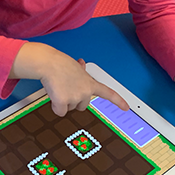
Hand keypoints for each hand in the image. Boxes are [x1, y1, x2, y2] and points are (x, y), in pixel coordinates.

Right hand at [10, 43, 128, 116]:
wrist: (48, 63)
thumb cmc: (59, 62)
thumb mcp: (75, 66)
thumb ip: (80, 71)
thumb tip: (81, 65)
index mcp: (90, 83)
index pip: (108, 93)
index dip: (118, 101)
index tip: (126, 108)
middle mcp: (85, 92)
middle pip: (82, 106)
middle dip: (73, 100)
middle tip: (65, 87)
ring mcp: (75, 98)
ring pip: (69, 109)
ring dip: (63, 101)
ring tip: (58, 87)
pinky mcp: (63, 103)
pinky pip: (59, 112)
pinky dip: (55, 105)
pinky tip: (53, 94)